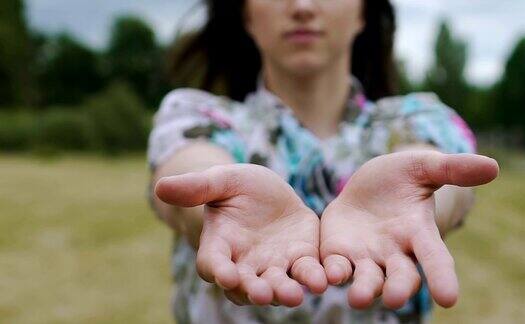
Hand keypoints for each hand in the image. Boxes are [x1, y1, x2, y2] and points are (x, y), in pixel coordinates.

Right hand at [155, 164, 326, 306]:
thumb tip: (161, 186)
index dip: (218, 270)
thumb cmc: (237, 187)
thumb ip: (196, 187)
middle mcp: (245, 263)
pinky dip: (315, 277)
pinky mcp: (302, 258)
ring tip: (295, 294)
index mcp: (220, 245)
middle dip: (254, 290)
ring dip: (285, 291)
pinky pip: (308, 271)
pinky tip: (326, 278)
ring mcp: (275, 265)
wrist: (269, 192)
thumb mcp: (220, 180)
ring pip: (279, 284)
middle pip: (246, 285)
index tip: (225, 274)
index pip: (213, 263)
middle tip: (262, 294)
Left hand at [320, 151, 498, 309]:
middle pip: (401, 277)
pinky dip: (332, 274)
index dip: (443, 277)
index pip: (435, 257)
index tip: (450, 298)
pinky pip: (336, 268)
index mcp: (419, 232)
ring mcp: (366, 257)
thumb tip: (493, 166)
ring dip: (364, 290)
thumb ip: (452, 169)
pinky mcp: (338, 254)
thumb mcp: (423, 167)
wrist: (365, 187)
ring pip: (367, 280)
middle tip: (396, 299)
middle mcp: (395, 253)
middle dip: (399, 289)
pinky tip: (326, 276)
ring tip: (359, 298)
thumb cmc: (400, 178)